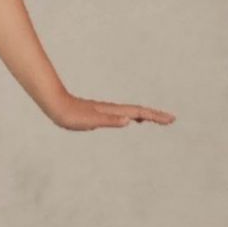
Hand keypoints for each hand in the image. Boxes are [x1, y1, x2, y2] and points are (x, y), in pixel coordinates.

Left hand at [47, 93, 175, 130]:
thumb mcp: (91, 121)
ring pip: (131, 112)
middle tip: (171, 120)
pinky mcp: (100, 113)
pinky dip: (133, 116)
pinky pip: (122, 114)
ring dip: (146, 115)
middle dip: (155, 115)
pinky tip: (132, 120)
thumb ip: (110, 120)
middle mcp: (112, 109)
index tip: (170, 119)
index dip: (155, 116)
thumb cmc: (71, 116)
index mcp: (113, 111)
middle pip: (139, 111)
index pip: (139, 112)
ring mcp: (107, 111)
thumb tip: (130, 120)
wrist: (56, 106)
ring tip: (158, 119)